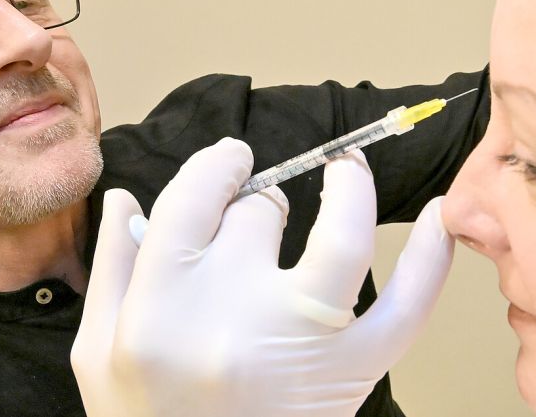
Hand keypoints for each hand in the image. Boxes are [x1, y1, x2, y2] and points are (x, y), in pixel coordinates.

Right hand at [71, 138, 453, 416]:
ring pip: (341, 239)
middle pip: (260, 215)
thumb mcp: (97, 352)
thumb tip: (126, 196)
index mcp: (158, 310)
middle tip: (255, 220)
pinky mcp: (350, 373)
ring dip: (350, 189)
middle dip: (258, 203)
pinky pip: (405, 310)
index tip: (229, 162)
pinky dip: (429, 262)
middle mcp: (231, 319)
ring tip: (345, 171)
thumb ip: (111, 269)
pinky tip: (439, 218)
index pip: (194, 198)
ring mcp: (300, 344)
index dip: (217, 165)